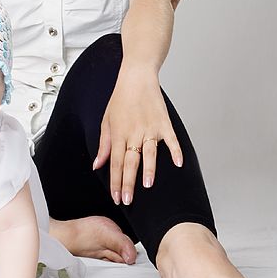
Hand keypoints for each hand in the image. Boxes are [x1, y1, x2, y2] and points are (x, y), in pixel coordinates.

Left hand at [93, 66, 182, 205]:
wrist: (136, 77)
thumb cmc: (120, 98)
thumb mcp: (106, 120)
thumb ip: (104, 144)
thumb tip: (98, 165)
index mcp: (118, 133)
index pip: (116, 163)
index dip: (115, 181)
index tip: (117, 197)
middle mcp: (133, 132)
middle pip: (130, 162)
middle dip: (128, 183)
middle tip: (128, 200)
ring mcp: (150, 128)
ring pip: (149, 153)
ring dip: (148, 169)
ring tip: (147, 185)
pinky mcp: (164, 122)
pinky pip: (171, 139)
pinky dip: (175, 151)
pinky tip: (178, 164)